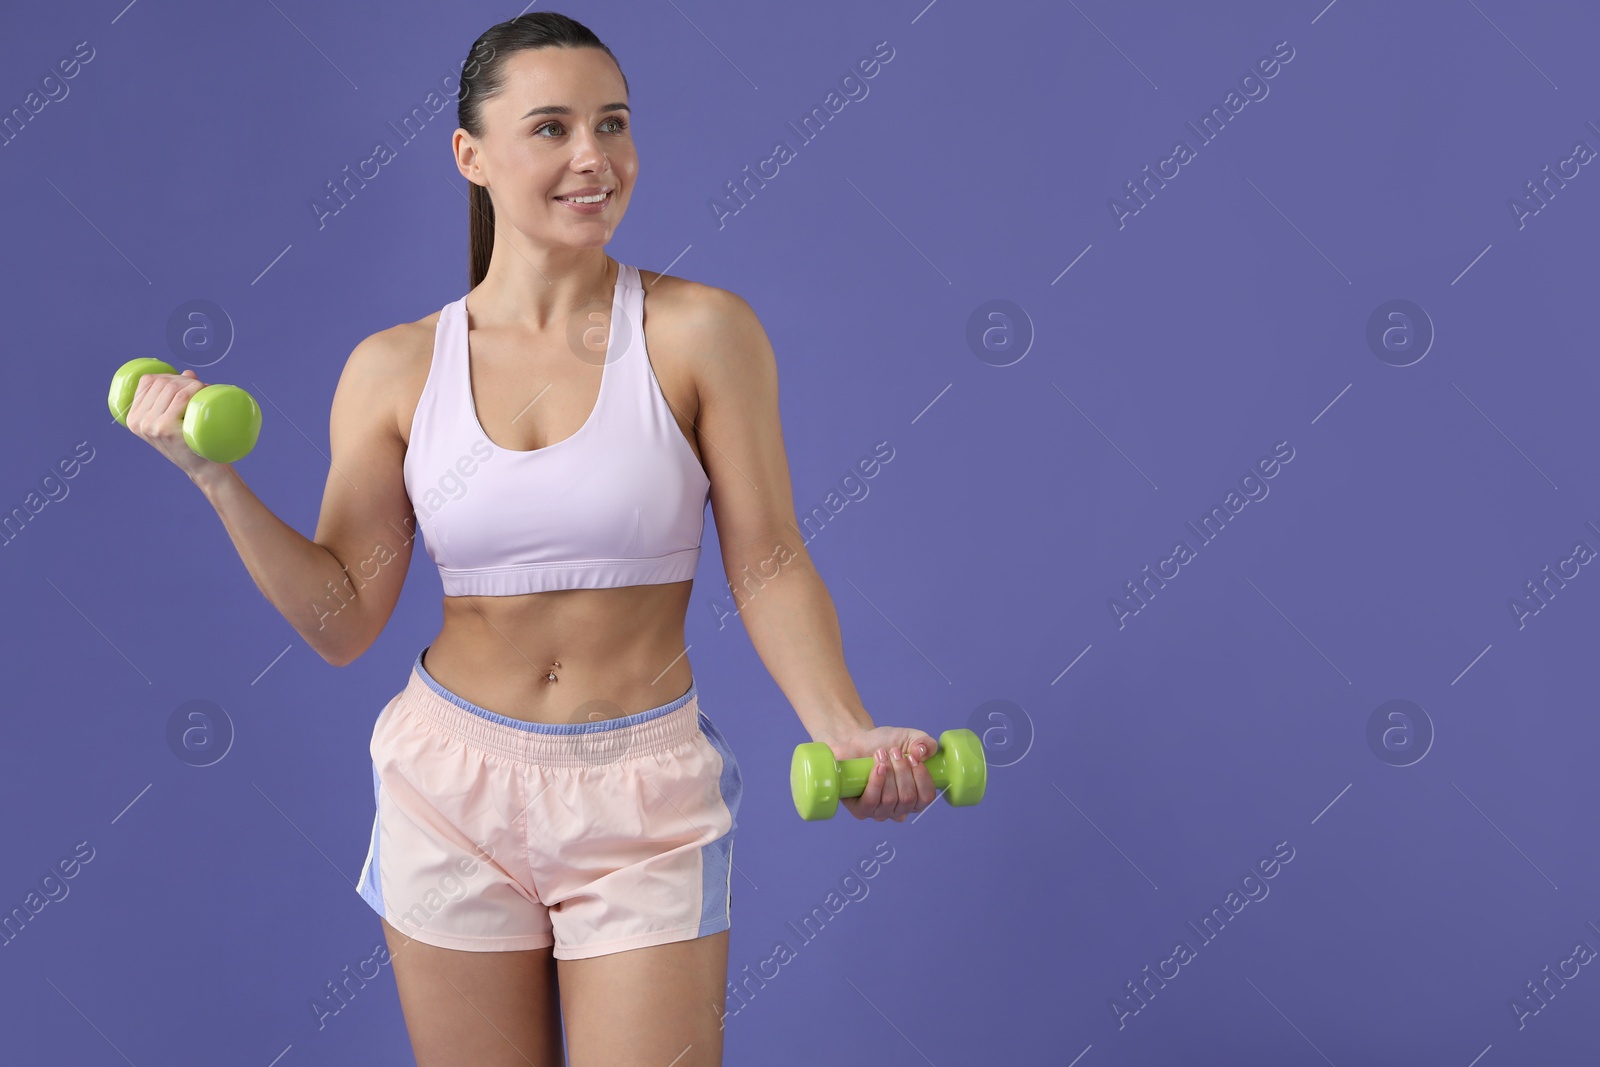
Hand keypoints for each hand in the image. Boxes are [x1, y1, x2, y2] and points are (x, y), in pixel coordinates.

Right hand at [124, 368, 228, 481]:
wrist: (203, 468)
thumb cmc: (190, 442)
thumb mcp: (174, 419)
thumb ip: (175, 397)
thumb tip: (187, 372)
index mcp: (134, 418)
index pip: (147, 381)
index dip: (168, 375)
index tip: (184, 382)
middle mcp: (139, 421)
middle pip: (161, 382)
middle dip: (183, 379)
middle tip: (200, 388)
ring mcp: (151, 425)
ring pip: (171, 387)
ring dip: (192, 383)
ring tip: (204, 391)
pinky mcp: (166, 428)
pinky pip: (181, 397)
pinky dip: (194, 389)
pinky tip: (202, 390)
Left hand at [824, 726, 940, 821]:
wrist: (857, 742)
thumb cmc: (884, 743)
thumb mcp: (911, 738)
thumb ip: (925, 743)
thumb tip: (922, 753)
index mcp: (915, 797)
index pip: (926, 798)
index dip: (922, 777)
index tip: (913, 757)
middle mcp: (899, 809)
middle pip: (908, 798)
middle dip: (902, 770)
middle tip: (894, 751)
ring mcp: (880, 812)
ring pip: (890, 799)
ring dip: (887, 772)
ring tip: (881, 753)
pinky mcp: (860, 809)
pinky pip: (871, 802)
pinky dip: (876, 782)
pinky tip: (878, 768)